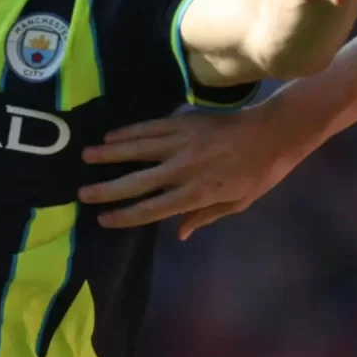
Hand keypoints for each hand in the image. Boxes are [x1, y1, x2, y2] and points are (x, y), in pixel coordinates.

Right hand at [79, 104, 308, 236]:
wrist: (274, 133)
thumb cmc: (258, 174)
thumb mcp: (236, 204)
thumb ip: (204, 217)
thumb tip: (179, 234)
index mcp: (197, 193)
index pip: (152, 208)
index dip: (125, 215)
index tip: (104, 219)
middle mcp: (184, 168)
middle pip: (138, 181)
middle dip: (107, 189)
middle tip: (82, 194)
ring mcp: (182, 142)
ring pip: (137, 148)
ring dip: (109, 154)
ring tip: (86, 157)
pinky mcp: (184, 122)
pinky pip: (150, 127)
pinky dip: (128, 131)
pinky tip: (111, 135)